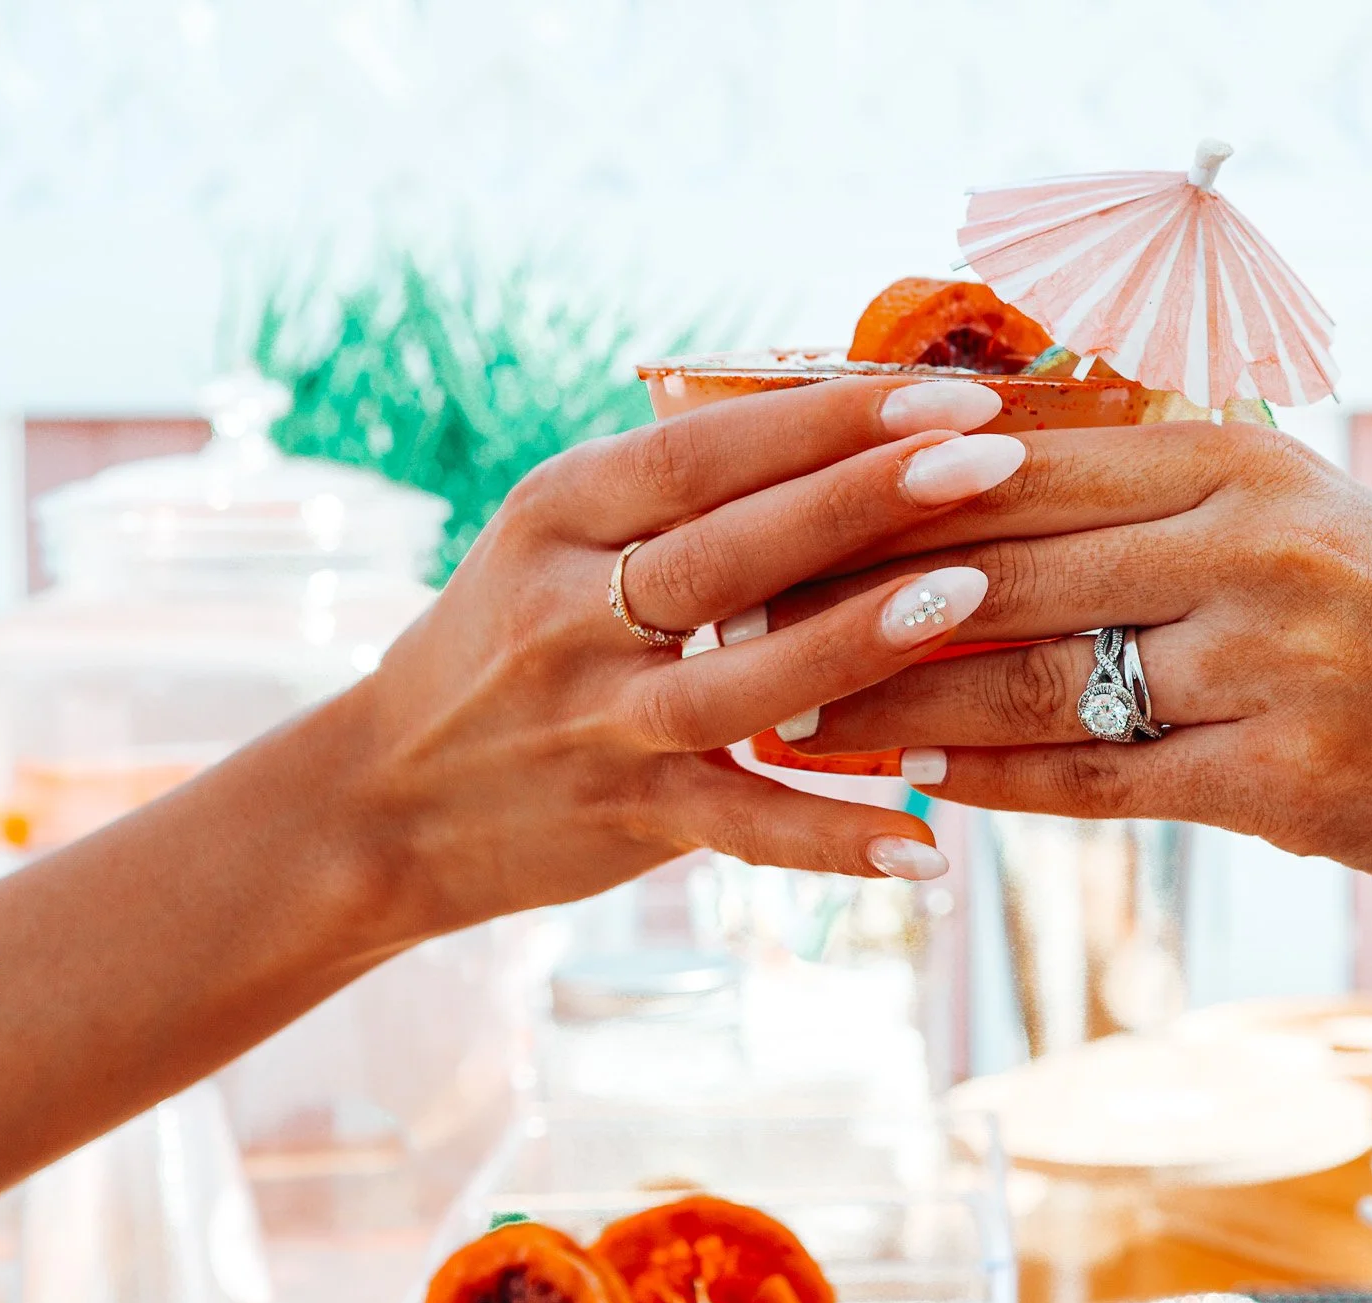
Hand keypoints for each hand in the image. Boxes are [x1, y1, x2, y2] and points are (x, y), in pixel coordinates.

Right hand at [334, 375, 1027, 938]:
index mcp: (558, 513)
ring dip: (855, 640)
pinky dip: (830, 837)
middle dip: (862, 497)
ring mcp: (594, 721)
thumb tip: (845, 411)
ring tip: (967, 596)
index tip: (946, 393)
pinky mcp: (623, 818)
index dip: (826, 420)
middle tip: (989, 457)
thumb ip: (676, 491)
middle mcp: (567, 610)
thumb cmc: (509, 639)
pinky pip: (741, 827)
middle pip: (729, 548)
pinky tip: (925, 839)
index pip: (702, 451)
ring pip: (736, 679)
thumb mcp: (557, 538)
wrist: (382, 799)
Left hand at [771, 420, 1371, 906]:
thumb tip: (950, 517)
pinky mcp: (1285, 774)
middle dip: (854, 590)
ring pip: (1035, 674)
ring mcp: (1274, 659)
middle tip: (735, 614)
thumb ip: (1133, 506)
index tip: (769, 513)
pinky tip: (913, 777)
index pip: (1013, 467)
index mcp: (1235, 460)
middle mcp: (1252, 542)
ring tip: (788, 709)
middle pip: (1003, 563)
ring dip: (896, 695)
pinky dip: (994, 778)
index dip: (875, 492)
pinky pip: (1098, 778)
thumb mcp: (1279, 522)